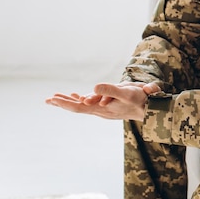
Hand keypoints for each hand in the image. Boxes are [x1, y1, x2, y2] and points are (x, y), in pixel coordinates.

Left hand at [45, 82, 159, 120]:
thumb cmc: (140, 100)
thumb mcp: (126, 92)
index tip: (52, 99)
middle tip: (47, 100)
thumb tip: (93, 87)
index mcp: (102, 109)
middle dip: (63, 103)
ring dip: (69, 101)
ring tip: (56, 98)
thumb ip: (110, 90)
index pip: (79, 107)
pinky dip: (81, 99)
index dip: (65, 103)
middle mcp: (101, 110)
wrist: (151, 110)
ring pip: (83, 106)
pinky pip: (91, 103)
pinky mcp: (108, 106)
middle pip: (78, 108)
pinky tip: (78, 96)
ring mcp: (104, 109)